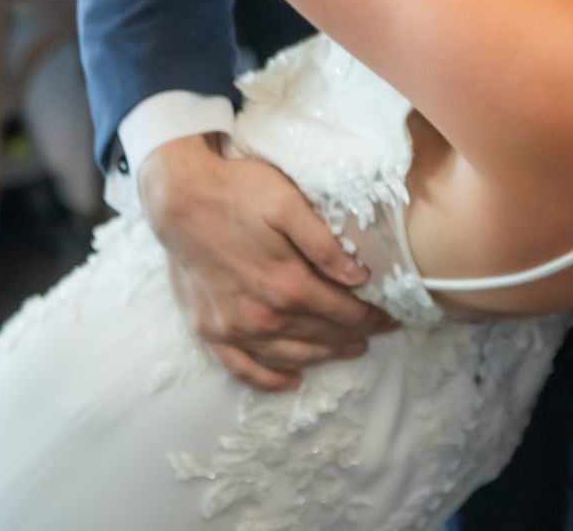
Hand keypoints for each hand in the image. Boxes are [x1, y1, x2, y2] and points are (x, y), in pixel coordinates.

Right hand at [139, 134, 397, 391]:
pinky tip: (292, 379)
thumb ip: (325, 244)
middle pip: (319, 335)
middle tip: (380, 331)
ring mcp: (232, 328)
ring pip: (289, 355)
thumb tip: (360, 276)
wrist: (180, 198)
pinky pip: (243, 369)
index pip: (341, 310)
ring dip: (323, 356)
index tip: (392, 315)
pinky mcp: (209, 330)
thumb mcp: (288, 204)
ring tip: (350, 349)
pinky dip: (269, 379)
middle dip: (354, 333)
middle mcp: (260, 315)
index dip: (371, 315)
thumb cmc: (238, 192)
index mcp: (285, 283)